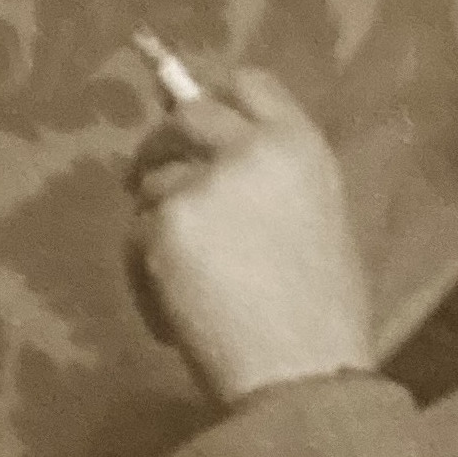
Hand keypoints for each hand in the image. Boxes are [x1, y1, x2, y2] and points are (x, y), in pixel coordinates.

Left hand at [126, 67, 375, 404]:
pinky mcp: (166, 221)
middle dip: (161, 144)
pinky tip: (172, 310)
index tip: (193, 121)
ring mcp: (205, 181)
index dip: (215, 97)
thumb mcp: (316, 224)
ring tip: (180, 279)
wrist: (301, 373)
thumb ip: (269, 181)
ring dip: (154, 220)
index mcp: (303, 146)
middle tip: (145, 177)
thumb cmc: (321, 318)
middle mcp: (253, 147)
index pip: (249, 83)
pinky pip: (136, 232)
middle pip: (186, 116)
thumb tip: (211, 161)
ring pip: (153, 180)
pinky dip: (143, 270)